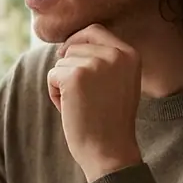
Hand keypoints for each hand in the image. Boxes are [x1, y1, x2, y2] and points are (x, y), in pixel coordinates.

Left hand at [47, 24, 142, 181]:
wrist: (110, 151)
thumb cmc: (110, 123)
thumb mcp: (119, 84)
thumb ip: (104, 62)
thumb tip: (69, 44)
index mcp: (130, 54)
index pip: (95, 30)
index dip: (76, 41)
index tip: (66, 55)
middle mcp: (116, 54)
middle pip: (74, 46)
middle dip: (68, 67)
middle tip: (76, 94)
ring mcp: (96, 63)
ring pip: (62, 62)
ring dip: (62, 83)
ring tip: (79, 106)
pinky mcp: (75, 76)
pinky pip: (52, 75)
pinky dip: (54, 93)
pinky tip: (69, 110)